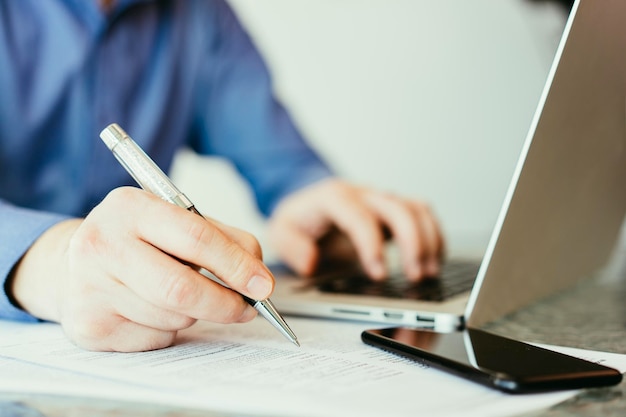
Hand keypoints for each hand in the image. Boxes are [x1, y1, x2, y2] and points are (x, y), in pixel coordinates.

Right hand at [9, 187, 274, 351]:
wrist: (74, 262)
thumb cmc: (138, 238)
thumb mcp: (177, 219)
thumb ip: (224, 240)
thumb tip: (259, 279)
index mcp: (130, 206)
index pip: (196, 238)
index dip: (236, 266)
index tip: (263, 285)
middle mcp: (102, 244)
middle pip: (182, 288)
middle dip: (225, 304)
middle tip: (247, 309)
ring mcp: (90, 287)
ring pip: (173, 316)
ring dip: (195, 314)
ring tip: (181, 295)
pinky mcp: (89, 325)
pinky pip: (155, 337)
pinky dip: (169, 328)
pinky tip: (153, 308)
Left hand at [267, 178, 444, 281]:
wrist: (306, 199)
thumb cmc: (298, 218)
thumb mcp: (280, 231)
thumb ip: (292, 247)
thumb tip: (312, 262)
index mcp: (333, 198)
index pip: (359, 216)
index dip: (372, 244)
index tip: (380, 273)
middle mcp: (362, 195)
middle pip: (396, 208)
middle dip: (411, 243)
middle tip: (414, 277)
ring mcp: (380, 200)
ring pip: (415, 209)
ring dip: (428, 240)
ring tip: (429, 273)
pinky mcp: (393, 209)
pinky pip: (422, 214)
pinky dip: (434, 235)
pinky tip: (436, 260)